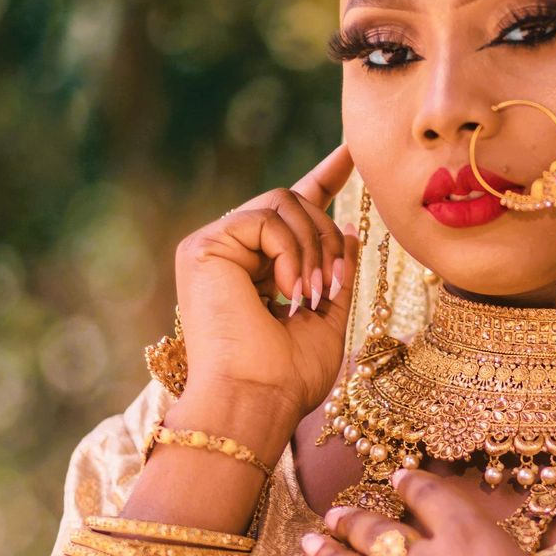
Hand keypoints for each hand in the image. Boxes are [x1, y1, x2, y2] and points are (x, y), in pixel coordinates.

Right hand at [173, 142, 359, 415]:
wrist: (254, 402)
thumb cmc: (287, 379)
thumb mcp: (327, 320)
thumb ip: (335, 272)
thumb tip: (350, 226)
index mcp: (257, 270)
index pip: (290, 212)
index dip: (324, 178)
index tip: (352, 153)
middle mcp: (230, 253)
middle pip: (294, 202)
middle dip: (328, 238)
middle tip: (334, 286)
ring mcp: (213, 247)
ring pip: (282, 201)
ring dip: (314, 247)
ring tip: (312, 295)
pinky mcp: (203, 246)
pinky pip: (266, 218)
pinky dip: (291, 252)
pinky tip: (288, 290)